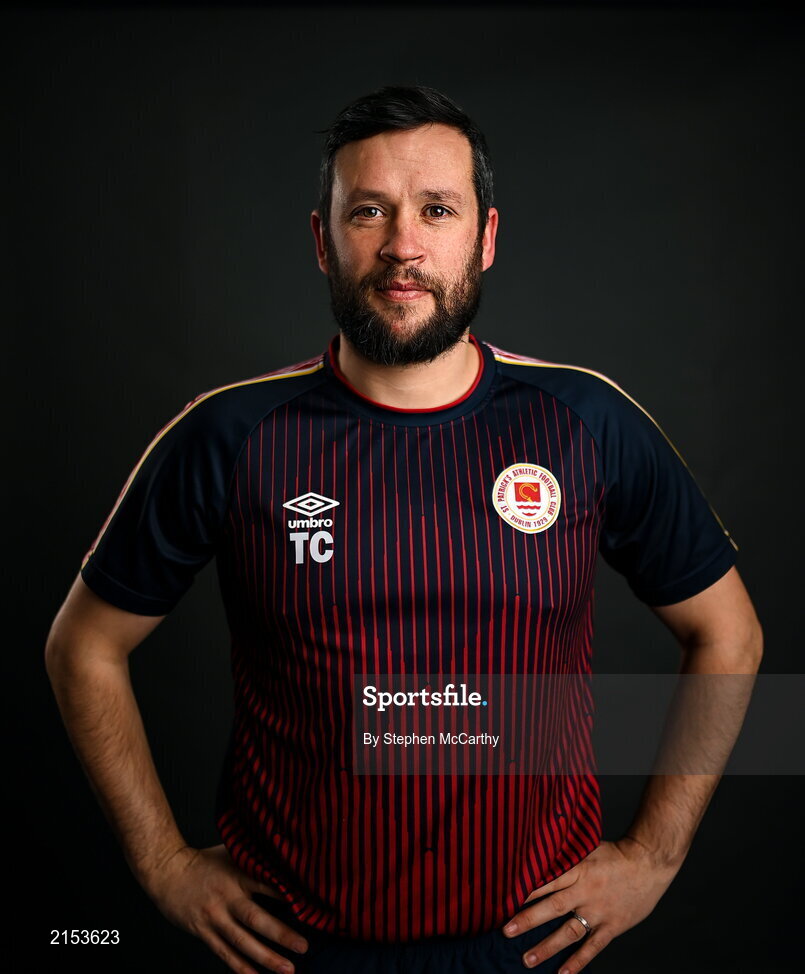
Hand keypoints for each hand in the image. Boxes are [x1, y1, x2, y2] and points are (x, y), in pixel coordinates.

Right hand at [144, 842, 308, 973]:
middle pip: (257, 919)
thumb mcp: (231, 851)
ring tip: (287, 969)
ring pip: (242, 941)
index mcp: (237, 874)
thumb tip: (283, 853)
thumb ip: (254, 856)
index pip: (267, 885)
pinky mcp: (204, 932)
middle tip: (303, 947)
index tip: (310, 908)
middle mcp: (227, 897)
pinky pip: (224, 953)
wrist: (167, 871)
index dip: (289, 896)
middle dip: (281, 934)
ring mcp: (215, 917)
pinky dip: (240, 967)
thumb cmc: (203, 860)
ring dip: (266, 957)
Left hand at [501, 838, 678, 970]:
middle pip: (552, 907)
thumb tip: (539, 856)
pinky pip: (592, 947)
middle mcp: (585, 891)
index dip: (524, 891)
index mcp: (577, 869)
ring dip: (547, 947)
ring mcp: (599, 911)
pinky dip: (577, 962)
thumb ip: (565, 856)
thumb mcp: (587, 847)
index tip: (503, 900)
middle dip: (527, 920)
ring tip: (527, 959)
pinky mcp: (612, 926)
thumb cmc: (615, 853)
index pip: (545, 881)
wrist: (649, 863)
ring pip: (569, 932)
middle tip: (506, 931)